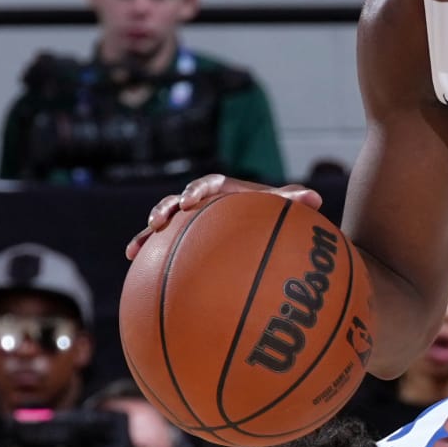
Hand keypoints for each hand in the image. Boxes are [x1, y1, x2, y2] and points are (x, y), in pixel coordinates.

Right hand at [124, 174, 320, 260]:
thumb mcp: (286, 211)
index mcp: (226, 191)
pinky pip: (162, 244)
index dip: (199, 191)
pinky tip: (132, 261)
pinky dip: (147, 250)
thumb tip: (315, 198)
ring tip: (137, 245)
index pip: (211, 186)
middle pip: (180, 200)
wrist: (268, 231)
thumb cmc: (277, 218)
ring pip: (166, 221)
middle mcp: (204, 203)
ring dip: (150, 230)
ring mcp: (191, 221)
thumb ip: (294, 202)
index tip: (193, 202)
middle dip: (169, 207)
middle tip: (161, 220)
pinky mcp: (183, 239)